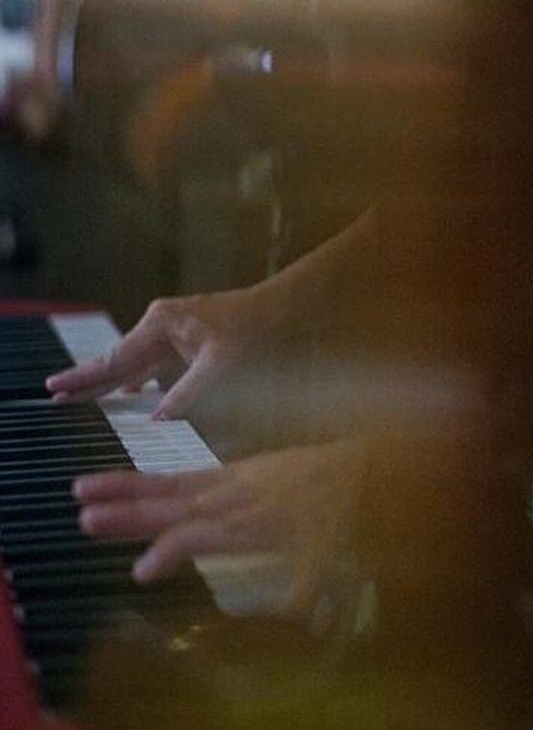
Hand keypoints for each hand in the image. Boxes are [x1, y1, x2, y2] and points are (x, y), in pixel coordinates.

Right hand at [45, 286, 265, 418]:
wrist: (283, 308)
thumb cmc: (254, 328)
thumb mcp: (220, 365)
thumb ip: (186, 394)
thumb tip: (157, 420)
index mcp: (161, 324)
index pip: (115, 358)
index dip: (84, 376)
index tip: (53, 386)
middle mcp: (162, 326)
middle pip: (117, 360)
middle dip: (88, 380)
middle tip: (56, 397)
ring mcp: (175, 333)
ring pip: (134, 365)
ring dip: (111, 383)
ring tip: (83, 399)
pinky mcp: (188, 343)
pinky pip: (154, 366)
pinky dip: (138, 381)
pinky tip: (131, 394)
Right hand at [74, 439, 363, 616]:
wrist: (354, 465)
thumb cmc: (339, 515)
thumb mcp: (328, 556)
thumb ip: (312, 589)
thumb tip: (313, 626)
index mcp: (248, 523)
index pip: (197, 536)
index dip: (169, 553)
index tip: (139, 574)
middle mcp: (229, 500)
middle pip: (170, 505)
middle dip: (127, 513)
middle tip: (84, 519)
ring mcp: (226, 482)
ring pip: (167, 485)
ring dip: (124, 487)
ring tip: (81, 489)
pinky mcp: (230, 471)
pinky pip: (182, 476)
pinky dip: (150, 480)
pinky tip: (126, 485)